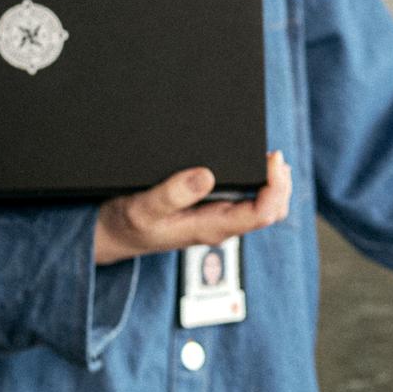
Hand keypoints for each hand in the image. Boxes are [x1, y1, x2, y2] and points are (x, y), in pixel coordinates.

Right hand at [93, 153, 291, 265]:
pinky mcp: (209, 212)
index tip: (273, 160)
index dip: (276, 187)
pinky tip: (251, 165)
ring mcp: (216, 220)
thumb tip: (206, 176)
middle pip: (271, 211)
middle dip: (281, 185)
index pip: (262, 214)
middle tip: (275, 156)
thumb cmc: (126, 225)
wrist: (111, 236)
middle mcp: (219, 226)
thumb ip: (172, 194)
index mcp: (210, 228)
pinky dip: (256, 183)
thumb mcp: (143, 208)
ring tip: (269, 158)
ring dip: (271, 184)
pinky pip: (245, 201)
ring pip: (261, 207)